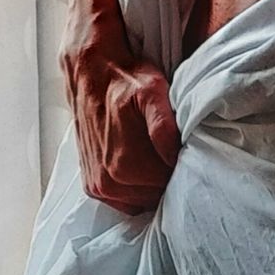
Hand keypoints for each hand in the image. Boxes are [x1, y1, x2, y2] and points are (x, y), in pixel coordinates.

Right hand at [60, 11, 180, 214]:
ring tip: (154, 154)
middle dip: (168, 176)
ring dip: (151, 184)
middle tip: (170, 150)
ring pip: (142, 201)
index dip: (183, 168)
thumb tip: (173, 155)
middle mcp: (109, 181)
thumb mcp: (152, 91)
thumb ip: (164, 125)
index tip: (184, 151)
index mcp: (126, 164)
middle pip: (157, 195)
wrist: (90, 73)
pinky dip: (134, 189)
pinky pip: (124, 201)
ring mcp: (99, 187)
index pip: (171, 186)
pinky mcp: (92, 187)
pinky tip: (139, 165)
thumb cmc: (125, 81)